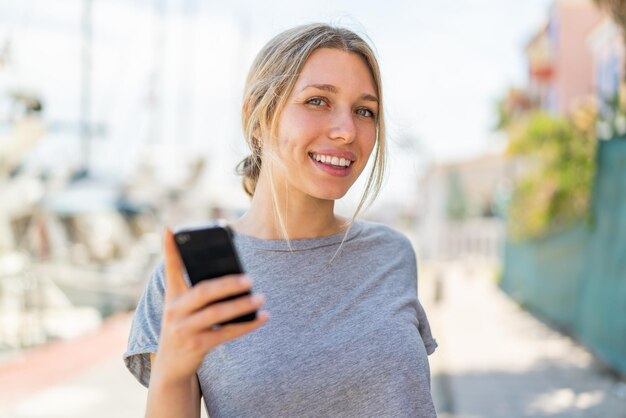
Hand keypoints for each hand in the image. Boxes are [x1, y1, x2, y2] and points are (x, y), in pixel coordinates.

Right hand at [151, 228, 268, 384]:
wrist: (171, 365)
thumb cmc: (184, 326)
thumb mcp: (182, 306)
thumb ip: (198, 287)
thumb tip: (232, 271)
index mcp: (172, 295)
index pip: (171, 268)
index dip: (169, 249)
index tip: (169, 228)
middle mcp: (174, 310)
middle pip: (203, 292)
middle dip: (227, 284)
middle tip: (250, 279)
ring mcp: (184, 329)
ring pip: (216, 314)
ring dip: (242, 306)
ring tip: (261, 297)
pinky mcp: (196, 346)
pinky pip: (226, 334)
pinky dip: (247, 325)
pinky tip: (263, 317)